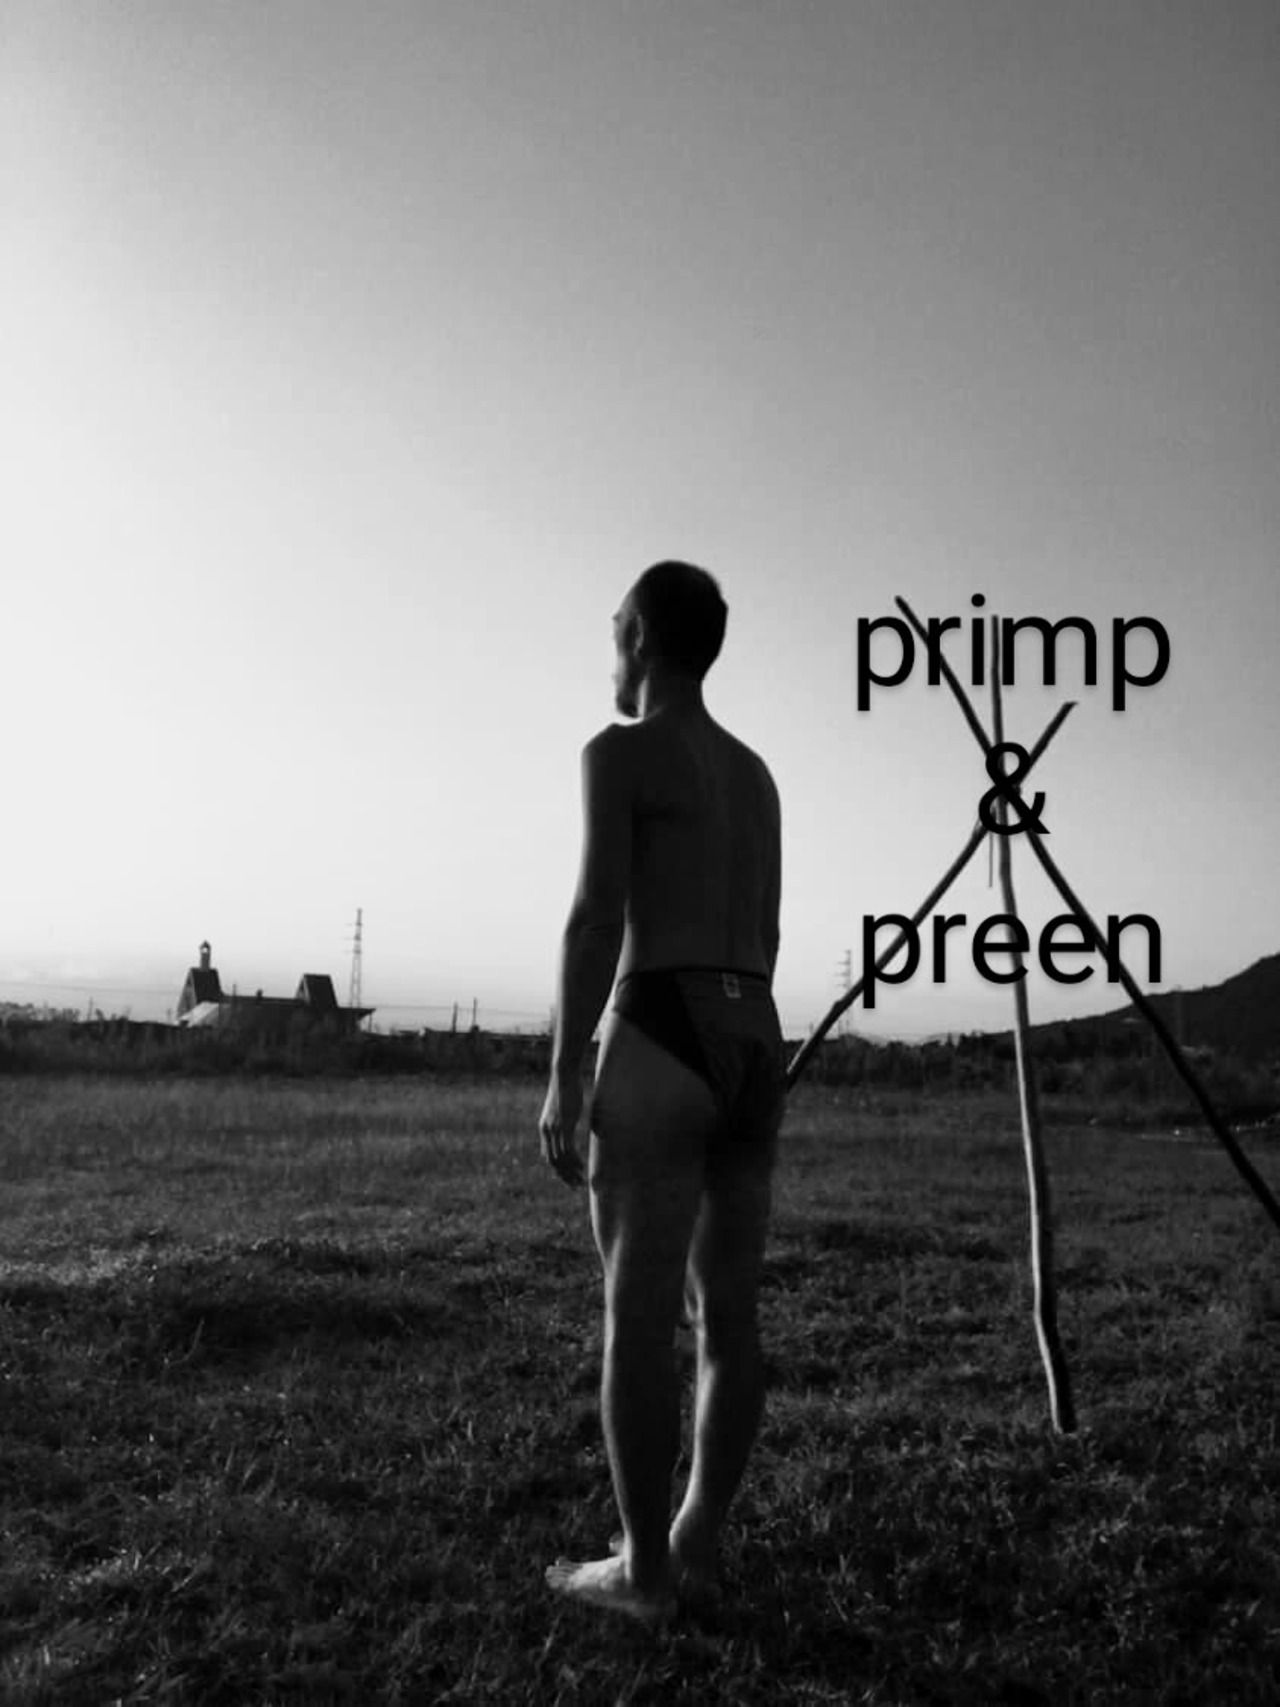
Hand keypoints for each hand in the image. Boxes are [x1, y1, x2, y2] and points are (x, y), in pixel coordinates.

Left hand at [539, 1071, 585, 1187]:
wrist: (563, 1074)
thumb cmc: (566, 1088)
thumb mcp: (563, 1110)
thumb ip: (565, 1121)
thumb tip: (571, 1125)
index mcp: (545, 1129)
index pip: (548, 1156)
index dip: (558, 1170)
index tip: (569, 1178)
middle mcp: (547, 1131)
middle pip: (553, 1162)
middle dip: (564, 1176)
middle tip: (575, 1186)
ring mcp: (555, 1129)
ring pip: (560, 1159)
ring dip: (571, 1172)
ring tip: (581, 1181)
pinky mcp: (564, 1125)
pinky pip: (568, 1149)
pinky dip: (575, 1161)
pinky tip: (582, 1167)